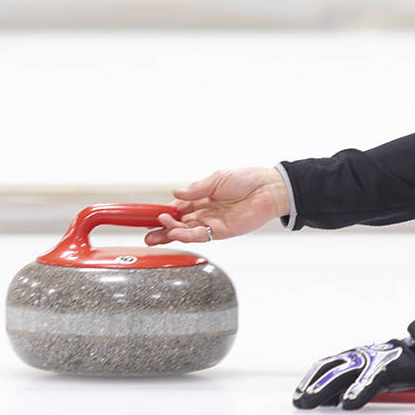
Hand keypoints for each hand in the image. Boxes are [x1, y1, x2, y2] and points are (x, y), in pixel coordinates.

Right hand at [144, 166, 290, 244]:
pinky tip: (175, 232)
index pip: (178, 207)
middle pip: (179, 223)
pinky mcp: (222, 232)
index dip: (163, 212)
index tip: (148, 215)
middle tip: (146, 234)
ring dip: (170, 233)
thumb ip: (196, 189)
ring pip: (186, 232)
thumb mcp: (217, 179)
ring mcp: (213, 223)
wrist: (269, 188)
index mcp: (202, 198)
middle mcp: (205, 212)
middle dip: (162, 230)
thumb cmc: (247, 180)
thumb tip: (175, 193)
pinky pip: (200, 236)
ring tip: (156, 232)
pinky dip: (186, 235)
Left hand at [292, 337, 414, 409]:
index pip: (326, 366)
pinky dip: (357, 393)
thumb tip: (331, 401)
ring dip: (324, 389)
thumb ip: (352, 383)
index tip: (298, 395)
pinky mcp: (387, 368)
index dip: (310, 379)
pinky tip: (347, 404)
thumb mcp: (370, 373)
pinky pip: (369, 382)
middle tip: (299, 403)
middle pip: (330, 371)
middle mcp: (359, 356)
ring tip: (311, 402)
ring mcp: (372, 361)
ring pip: (343, 375)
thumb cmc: (397, 366)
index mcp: (354, 356)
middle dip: (312, 387)